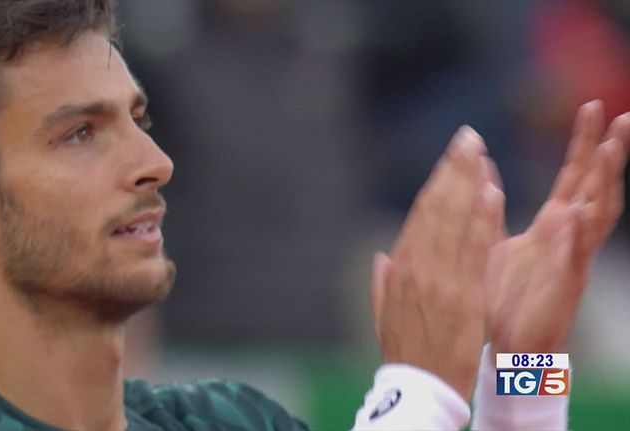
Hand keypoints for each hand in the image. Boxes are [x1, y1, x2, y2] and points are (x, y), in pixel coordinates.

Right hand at [371, 126, 504, 400]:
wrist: (417, 387)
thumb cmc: (403, 351)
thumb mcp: (384, 314)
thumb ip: (382, 282)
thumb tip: (380, 257)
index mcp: (400, 268)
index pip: (422, 215)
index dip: (439, 183)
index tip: (452, 158)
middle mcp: (416, 266)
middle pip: (437, 208)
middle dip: (454, 170)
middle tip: (468, 137)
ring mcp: (438, 279)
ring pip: (454, 222)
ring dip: (468, 183)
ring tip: (479, 152)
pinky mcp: (462, 295)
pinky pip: (473, 251)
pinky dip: (482, 221)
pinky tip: (491, 193)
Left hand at [486, 101, 629, 354]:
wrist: (502, 342)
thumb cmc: (502, 294)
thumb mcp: (491, 238)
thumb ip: (490, 204)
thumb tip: (483, 167)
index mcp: (552, 224)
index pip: (573, 175)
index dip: (583, 142)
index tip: (591, 107)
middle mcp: (568, 236)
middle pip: (596, 186)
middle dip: (609, 152)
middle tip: (623, 116)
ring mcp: (571, 258)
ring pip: (599, 214)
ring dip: (607, 181)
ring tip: (613, 148)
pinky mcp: (564, 283)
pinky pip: (577, 254)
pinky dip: (580, 232)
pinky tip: (581, 210)